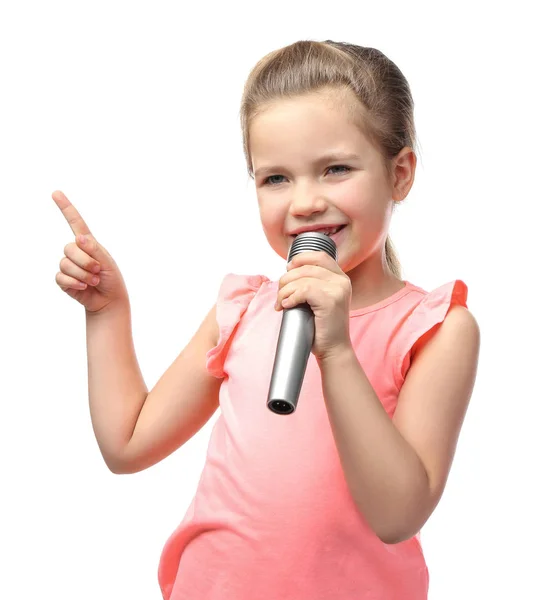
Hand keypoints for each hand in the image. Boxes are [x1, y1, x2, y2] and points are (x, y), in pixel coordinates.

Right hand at [52, 190, 128, 313]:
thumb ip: (95, 250)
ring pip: (65, 263)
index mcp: (89, 244)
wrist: (109, 301)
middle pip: (69, 248)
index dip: (66, 208)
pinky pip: (61, 277)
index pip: (76, 223)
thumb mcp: (108, 263)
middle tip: (98, 271)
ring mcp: (68, 265)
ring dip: (83, 274)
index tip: (56, 193)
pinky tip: (83, 287)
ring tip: (94, 281)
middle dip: (86, 261)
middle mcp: (76, 252)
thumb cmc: (112, 279)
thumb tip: (79, 238)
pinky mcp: (63, 279)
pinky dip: (75, 283)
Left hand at [275, 250, 352, 359]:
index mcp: (341, 278)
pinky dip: (291, 297)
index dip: (300, 259)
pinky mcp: (330, 301)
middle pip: (306, 268)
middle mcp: (342, 281)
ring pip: (302, 280)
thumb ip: (312, 284)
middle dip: (286, 279)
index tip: (288, 269)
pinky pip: (303, 291)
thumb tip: (289, 271)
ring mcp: (338, 290)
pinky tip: (287, 306)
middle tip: (280, 294)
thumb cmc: (322, 327)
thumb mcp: (321, 299)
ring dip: (285, 291)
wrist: (334, 349)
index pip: (319, 256)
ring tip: (281, 303)